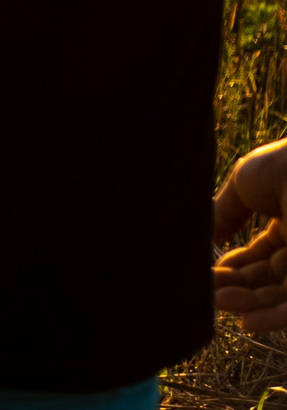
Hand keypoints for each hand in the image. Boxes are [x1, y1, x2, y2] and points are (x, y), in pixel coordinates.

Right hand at [213, 139, 286, 330]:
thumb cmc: (285, 166)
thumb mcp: (244, 184)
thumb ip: (225, 211)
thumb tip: (207, 235)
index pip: (260, 257)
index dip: (235, 267)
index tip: (208, 272)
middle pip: (269, 279)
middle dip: (238, 287)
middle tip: (208, 292)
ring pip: (282, 295)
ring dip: (252, 304)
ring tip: (219, 302)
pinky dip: (276, 316)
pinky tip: (248, 320)